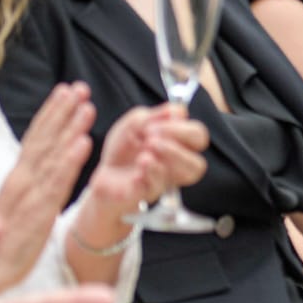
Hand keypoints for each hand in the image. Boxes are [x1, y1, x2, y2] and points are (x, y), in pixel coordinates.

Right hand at [0, 82, 95, 299]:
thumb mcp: (7, 231)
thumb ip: (20, 206)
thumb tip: (28, 192)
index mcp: (11, 192)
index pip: (31, 148)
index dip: (48, 120)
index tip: (64, 94)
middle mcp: (16, 193)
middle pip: (39, 147)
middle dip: (59, 115)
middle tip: (77, 86)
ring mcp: (24, 207)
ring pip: (49, 161)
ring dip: (68, 130)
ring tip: (85, 104)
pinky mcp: (33, 225)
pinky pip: (53, 190)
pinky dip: (67, 165)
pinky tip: (83, 144)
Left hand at [81, 104, 209, 230]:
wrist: (104, 170)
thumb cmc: (124, 147)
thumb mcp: (135, 122)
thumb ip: (155, 114)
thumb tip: (178, 110)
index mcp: (179, 144)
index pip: (198, 136)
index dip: (182, 129)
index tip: (155, 125)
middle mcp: (178, 164)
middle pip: (198, 161)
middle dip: (178, 147)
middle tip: (151, 139)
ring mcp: (166, 180)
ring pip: (189, 174)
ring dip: (169, 158)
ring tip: (144, 155)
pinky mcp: (149, 192)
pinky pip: (158, 186)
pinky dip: (148, 173)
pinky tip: (136, 169)